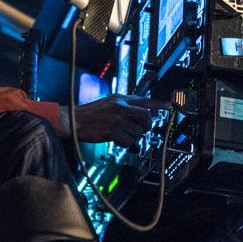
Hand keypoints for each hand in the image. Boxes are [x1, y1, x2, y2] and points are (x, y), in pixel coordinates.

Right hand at [56, 94, 170, 147]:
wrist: (74, 120)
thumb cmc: (91, 114)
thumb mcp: (109, 103)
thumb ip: (127, 105)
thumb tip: (146, 111)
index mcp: (121, 99)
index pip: (144, 100)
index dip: (158, 104)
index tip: (168, 105)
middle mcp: (121, 107)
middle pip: (146, 116)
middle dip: (146, 125)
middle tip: (140, 128)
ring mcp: (117, 119)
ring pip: (138, 131)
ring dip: (132, 135)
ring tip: (120, 133)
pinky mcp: (113, 131)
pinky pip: (128, 141)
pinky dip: (124, 142)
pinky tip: (115, 138)